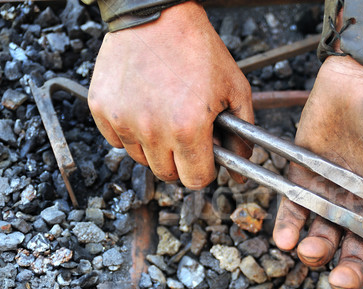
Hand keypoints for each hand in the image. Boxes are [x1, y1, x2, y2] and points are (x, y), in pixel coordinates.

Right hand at [88, 2, 252, 188]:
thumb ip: (242, 135)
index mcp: (188, 127)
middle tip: (187, 135)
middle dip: (181, 160)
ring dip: (155, 147)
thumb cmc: (198, 48)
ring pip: (141, 159)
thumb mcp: (235, 90)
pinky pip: (117, 141)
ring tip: (165, 116)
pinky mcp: (101, 109)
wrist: (158, 14)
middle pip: (167, 174)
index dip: (205, 170)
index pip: (195, 180)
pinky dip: (131, 132)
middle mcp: (153, 129)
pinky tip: (143, 108)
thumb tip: (242, 169)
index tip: (205, 158)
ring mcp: (123, 120)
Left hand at [273, 56, 362, 288]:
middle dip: (351, 275)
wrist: (358, 78)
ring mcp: (335, 200)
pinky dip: (287, 229)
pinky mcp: (304, 183)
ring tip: (311, 252)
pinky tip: (286, 239)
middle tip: (344, 280)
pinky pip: (294, 214)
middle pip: (360, 258)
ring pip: (325, 241)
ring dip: (317, 254)